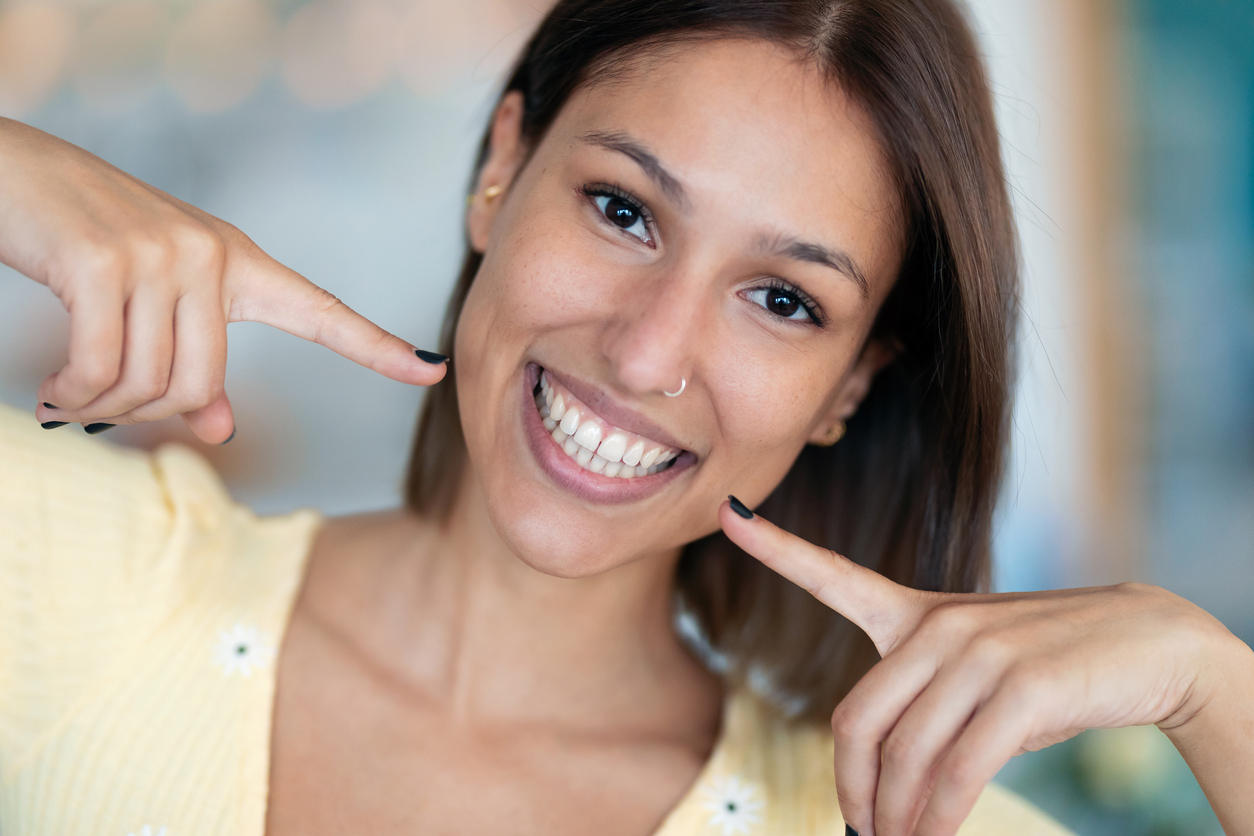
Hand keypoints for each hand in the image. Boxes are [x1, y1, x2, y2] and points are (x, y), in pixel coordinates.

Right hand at [0, 118, 446, 443]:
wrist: (10, 173)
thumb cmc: (85, 245)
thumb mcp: (153, 303)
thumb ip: (194, 361)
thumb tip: (222, 429)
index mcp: (238, 263)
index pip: (320, 310)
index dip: (378, 347)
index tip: (434, 371)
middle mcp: (213, 254)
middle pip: (202, 386)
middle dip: (142, 413)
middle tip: (90, 407)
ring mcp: (163, 254)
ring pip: (153, 385)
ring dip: (99, 409)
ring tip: (66, 398)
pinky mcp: (105, 263)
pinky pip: (102, 371)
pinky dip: (72, 397)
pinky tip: (48, 395)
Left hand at [719, 497, 1244, 835]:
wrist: (1148, 644)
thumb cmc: (1048, 669)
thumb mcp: (975, 677)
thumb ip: (922, 708)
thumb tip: (887, 792)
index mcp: (916, 612)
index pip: (833, 577)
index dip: (776, 546)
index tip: (728, 513)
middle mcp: (938, 625)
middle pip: (856, 722)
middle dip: (853, 791)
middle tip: (864, 832)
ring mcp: (979, 652)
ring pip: (905, 757)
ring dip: (898, 820)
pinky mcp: (1021, 688)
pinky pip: (956, 772)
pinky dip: (937, 819)